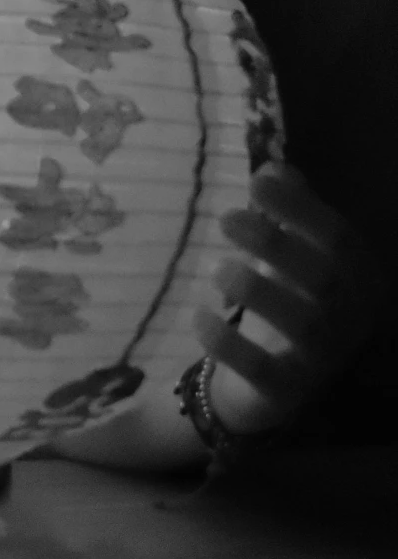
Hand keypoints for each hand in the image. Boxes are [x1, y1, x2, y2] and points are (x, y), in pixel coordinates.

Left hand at [197, 163, 381, 437]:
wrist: (270, 383)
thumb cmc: (287, 301)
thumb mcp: (291, 253)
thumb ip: (288, 211)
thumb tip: (274, 167)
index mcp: (359, 277)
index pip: (339, 238)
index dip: (301, 209)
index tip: (258, 181)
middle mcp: (351, 319)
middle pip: (325, 278)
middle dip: (277, 245)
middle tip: (226, 218)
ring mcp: (324, 359)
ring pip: (303, 324)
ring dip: (258, 290)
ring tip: (217, 267)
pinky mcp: (288, 391)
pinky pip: (263, 370)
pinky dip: (230, 344)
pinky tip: (199, 317)